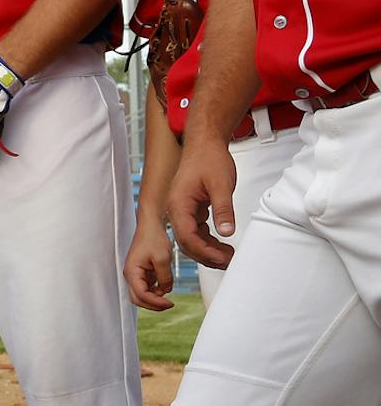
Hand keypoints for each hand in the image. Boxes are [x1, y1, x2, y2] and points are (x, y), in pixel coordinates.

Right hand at [123, 218, 177, 311]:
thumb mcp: (163, 259)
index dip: (156, 303)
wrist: (151, 226)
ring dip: (154, 298)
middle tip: (169, 305)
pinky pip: (146, 287)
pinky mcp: (141, 272)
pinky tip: (164, 286)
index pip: (141, 295)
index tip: (170, 304)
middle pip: (138, 299)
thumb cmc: (153, 238)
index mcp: (132, 272)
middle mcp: (131, 274)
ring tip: (168, 294)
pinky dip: (155, 291)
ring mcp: (135, 274)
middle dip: (153, 305)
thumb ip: (165, 278)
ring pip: (142, 295)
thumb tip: (166, 290)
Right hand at [169, 135, 239, 269]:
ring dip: (207, 250)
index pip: (186, 236)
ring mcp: (182, 210)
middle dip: (206, 256)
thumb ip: (223, 209)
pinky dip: (207, 241)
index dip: (204, 251)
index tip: (222, 258)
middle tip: (228, 261)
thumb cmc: (209, 159)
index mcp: (178, 204)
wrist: (204, 144)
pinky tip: (222, 244)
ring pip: (190, 239)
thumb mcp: (221, 184)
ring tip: (228, 256)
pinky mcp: (190, 209)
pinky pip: (195, 231)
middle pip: (186, 242)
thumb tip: (227, 232)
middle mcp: (176, 210)